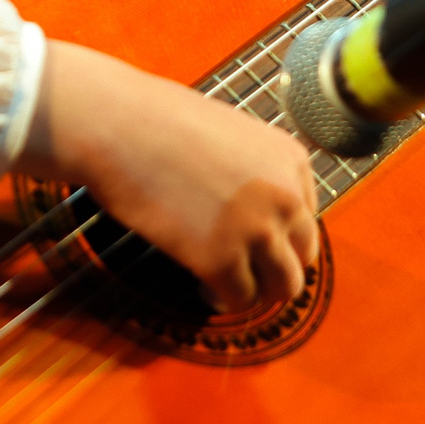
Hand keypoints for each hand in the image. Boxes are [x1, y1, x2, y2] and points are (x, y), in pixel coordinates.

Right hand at [13, 41, 317, 312]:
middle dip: (273, 267)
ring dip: (256, 291)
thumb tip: (260, 219)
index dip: (277, 235)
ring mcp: (256, 229)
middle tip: (242, 270)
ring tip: (224, 283)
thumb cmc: (161, 122)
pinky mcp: (221, 259)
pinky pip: (241, 300)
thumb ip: (257, 173)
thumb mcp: (232, 137)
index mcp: (291, 160)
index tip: (250, 241)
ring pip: (283, 287)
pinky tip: (202, 287)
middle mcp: (285, 195)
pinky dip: (223, 300)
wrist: (118, 125)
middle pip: (302, 256)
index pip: (306, 218)